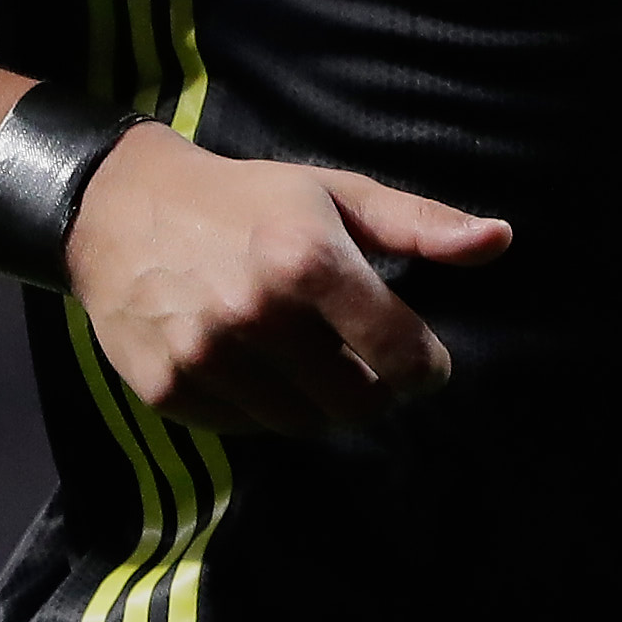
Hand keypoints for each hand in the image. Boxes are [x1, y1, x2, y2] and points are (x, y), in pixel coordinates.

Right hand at [67, 126, 512, 437]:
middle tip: (360, 358)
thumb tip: (502, 240)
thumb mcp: (336, 193)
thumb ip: (421, 225)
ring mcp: (207, 358)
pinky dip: (263, 406)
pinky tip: (253, 362)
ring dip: (317, 399)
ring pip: (303, 424)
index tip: (422, 360)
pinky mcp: (168, 391)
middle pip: (357, 405)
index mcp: (308, 261)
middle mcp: (257, 315)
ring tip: (303, 354)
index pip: (401, 354)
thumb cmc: (246, 198)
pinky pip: (246, 428)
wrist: (118, 209)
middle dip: (373, 388)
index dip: (425, 366)